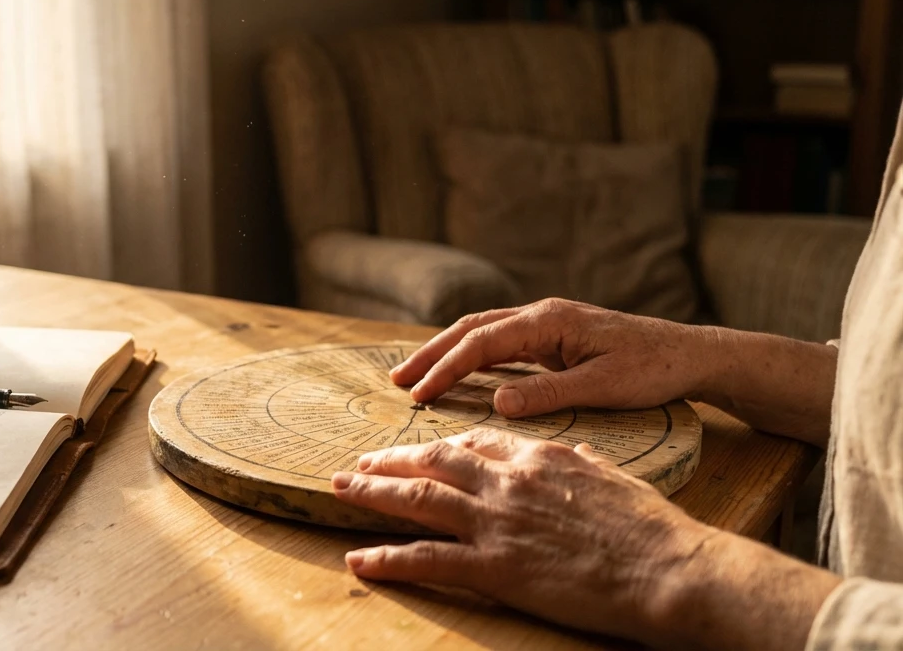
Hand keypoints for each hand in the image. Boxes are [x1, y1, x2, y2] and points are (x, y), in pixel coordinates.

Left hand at [332, 429, 840, 649]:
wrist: (669, 569)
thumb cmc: (653, 529)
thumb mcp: (617, 478)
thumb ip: (583, 463)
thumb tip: (572, 452)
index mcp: (538, 457)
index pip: (475, 440)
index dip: (439, 444)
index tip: (417, 449)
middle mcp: (508, 481)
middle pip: (434, 460)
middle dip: (391, 458)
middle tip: (359, 462)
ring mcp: (498, 521)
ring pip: (419, 498)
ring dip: (373, 491)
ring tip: (340, 488)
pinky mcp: (495, 566)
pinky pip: (426, 559)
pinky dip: (387, 559)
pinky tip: (359, 560)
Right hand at [391, 299, 717, 417]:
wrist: (692, 355)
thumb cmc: (654, 370)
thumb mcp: (603, 387)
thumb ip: (548, 394)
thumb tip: (496, 402)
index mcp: (549, 321)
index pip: (482, 343)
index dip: (446, 369)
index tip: (419, 395)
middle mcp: (542, 315)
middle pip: (471, 328)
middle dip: (431, 353)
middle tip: (397, 380)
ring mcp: (547, 324)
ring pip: (482, 332)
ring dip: (446, 352)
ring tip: (414, 376)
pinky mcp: (554, 338)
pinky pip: (500, 343)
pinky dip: (471, 355)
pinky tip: (458, 372)